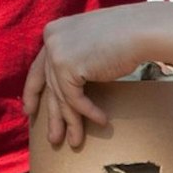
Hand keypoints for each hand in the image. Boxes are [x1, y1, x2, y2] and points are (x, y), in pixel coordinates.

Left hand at [23, 7, 158, 149]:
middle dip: (53, 114)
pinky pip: (75, 99)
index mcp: (53, 31)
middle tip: (53, 138)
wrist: (142, 30)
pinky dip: (88, 112)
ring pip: (62, 96)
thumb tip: (69, 80)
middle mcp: (51, 40)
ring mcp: (57, 53)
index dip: (33, 91)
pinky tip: (102, 121)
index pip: (39, 67)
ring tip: (74, 142)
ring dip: (70, 122)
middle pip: (50, 85)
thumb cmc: (126, 35)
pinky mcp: (68, 67)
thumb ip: (75, 54)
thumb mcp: (90, 41)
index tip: (30, 110)